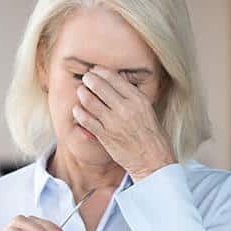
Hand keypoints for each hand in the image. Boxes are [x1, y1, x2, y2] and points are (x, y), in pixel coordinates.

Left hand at [73, 66, 175, 180]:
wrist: (153, 160)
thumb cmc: (151, 135)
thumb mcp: (147, 109)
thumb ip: (132, 96)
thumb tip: (116, 81)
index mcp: (138, 99)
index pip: (114, 78)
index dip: (100, 72)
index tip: (95, 71)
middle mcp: (125, 108)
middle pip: (99, 86)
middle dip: (88, 79)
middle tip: (85, 79)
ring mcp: (114, 122)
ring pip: (89, 101)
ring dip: (82, 93)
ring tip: (81, 92)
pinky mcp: (105, 136)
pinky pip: (86, 120)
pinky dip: (79, 112)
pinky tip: (78, 110)